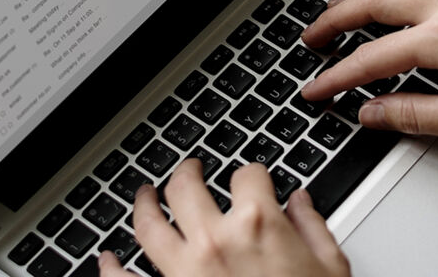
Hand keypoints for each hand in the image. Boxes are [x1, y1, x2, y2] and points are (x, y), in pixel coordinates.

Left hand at [100, 159, 349, 276]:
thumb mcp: (330, 269)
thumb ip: (314, 227)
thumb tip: (301, 203)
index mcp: (258, 225)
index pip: (248, 175)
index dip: (253, 173)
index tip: (252, 179)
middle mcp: (214, 241)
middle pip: (185, 187)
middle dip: (187, 171)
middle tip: (190, 169)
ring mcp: (183, 272)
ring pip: (148, 225)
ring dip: (143, 204)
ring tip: (145, 195)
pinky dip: (110, 270)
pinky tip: (106, 259)